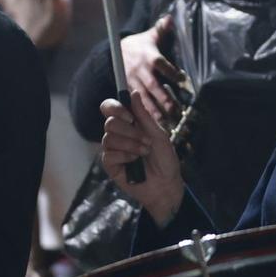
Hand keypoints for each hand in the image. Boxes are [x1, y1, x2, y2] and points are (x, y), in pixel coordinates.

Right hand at [99, 97, 183, 224]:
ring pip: (109, 138)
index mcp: (129, 124)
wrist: (166, 184)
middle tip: (146, 140)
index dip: (115, 108)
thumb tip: (134, 93)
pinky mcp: (110, 165)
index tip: (129, 116)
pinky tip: (134, 162)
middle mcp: (118, 135)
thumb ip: (144, 115)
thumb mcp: (158, 134)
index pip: (110, 108)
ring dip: (131, 144)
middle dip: (130, 131)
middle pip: (109, 122)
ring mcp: (113, 150)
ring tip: (144, 152)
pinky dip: (125, 156)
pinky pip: (109, 154)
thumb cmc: (165, 160)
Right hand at [121, 14, 185, 121]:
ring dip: (155, 112)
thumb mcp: (150, 36)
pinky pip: (136, 105)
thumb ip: (161, 29)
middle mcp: (140, 71)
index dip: (170, 71)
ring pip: (145, 99)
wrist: (115, 53)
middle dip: (164, 98)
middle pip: (153, 86)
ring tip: (166, 124)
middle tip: (176, 110)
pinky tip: (153, 127)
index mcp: (148, 56)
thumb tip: (169, 18)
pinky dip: (144, 116)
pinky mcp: (128, 91)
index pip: (160, 64)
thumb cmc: (139, 45)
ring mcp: (133, 82)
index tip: (182, 78)